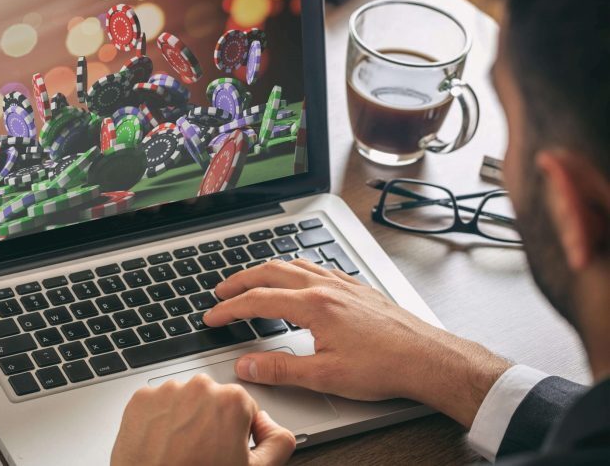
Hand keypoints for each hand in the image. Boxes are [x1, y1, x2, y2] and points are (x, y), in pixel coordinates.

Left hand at [112, 374, 295, 465]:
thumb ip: (278, 441)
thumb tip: (271, 425)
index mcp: (232, 400)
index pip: (243, 407)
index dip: (237, 431)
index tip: (226, 447)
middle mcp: (200, 387)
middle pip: (212, 400)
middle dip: (210, 421)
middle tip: (202, 453)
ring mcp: (167, 392)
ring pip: (183, 400)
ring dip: (184, 418)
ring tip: (180, 451)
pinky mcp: (141, 400)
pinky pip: (156, 404)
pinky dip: (159, 420)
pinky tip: (162, 444)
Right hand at [204, 259, 510, 426]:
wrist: (427, 358)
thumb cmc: (385, 366)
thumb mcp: (325, 376)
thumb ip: (280, 369)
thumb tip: (246, 366)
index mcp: (313, 305)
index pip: (258, 301)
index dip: (229, 309)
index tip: (212, 317)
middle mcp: (326, 287)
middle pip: (270, 272)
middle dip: (240, 280)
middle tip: (221, 291)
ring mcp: (342, 283)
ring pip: (294, 264)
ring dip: (266, 270)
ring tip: (251, 280)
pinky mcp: (356, 287)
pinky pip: (317, 266)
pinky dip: (295, 268)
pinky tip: (298, 277)